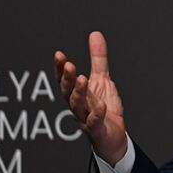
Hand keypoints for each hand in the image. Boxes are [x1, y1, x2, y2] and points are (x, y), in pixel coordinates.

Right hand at [54, 31, 127, 164]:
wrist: (114, 138)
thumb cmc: (104, 110)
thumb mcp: (102, 80)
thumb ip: (98, 58)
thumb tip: (95, 34)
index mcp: (77, 94)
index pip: (64, 80)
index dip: (59, 69)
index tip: (58, 55)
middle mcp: (78, 107)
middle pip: (68, 92)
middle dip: (67, 78)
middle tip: (68, 64)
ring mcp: (86, 119)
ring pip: (78, 106)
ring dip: (79, 93)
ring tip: (83, 79)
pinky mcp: (97, 131)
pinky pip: (94, 123)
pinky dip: (96, 115)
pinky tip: (101, 106)